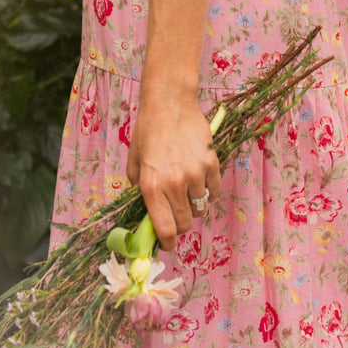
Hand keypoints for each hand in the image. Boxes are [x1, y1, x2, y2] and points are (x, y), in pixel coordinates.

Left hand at [125, 94, 221, 249]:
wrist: (170, 103)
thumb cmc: (147, 133)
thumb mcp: (134, 164)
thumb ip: (139, 192)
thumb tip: (148, 215)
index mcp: (151, 186)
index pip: (165, 229)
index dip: (166, 242)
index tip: (166, 243)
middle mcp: (174, 183)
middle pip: (186, 223)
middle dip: (180, 225)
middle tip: (176, 216)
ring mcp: (196, 174)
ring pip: (201, 208)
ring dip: (194, 207)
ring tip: (187, 194)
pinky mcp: (212, 164)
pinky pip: (214, 191)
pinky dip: (207, 192)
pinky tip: (198, 181)